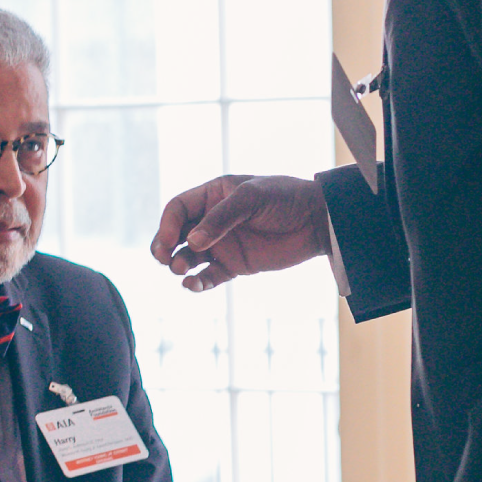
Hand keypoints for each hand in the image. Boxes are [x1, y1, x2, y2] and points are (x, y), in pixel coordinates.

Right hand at [149, 175, 329, 291]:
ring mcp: (223, 244)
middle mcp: (212, 220)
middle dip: (164, 246)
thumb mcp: (251, 199)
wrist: (318, 221)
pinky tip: (192, 285)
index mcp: (212, 196)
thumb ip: (221, 218)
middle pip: (176, 234)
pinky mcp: (235, 265)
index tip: (171, 239)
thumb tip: (192, 241)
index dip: (168, 224)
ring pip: (188, 256)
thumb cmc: (285, 199)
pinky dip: (197, 283)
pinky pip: (209, 276)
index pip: (178, 209)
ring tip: (179, 269)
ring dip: (179, 264)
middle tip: (162, 258)